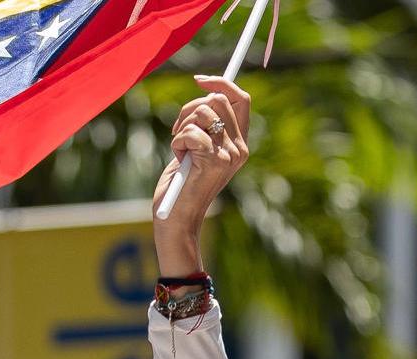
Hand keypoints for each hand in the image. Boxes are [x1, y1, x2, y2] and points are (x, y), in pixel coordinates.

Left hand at [151, 75, 250, 276]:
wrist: (176, 220)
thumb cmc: (180, 187)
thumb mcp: (195, 151)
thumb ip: (204, 128)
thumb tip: (206, 94)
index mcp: (239, 143)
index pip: (241, 99)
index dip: (220, 83)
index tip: (199, 79)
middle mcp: (240, 147)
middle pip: (218, 100)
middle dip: (189, 108)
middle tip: (177, 131)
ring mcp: (229, 154)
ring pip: (202, 113)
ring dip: (181, 127)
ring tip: (179, 150)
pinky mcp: (214, 160)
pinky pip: (190, 132)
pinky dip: (177, 142)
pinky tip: (178, 161)